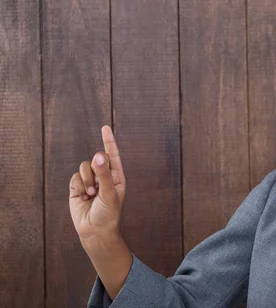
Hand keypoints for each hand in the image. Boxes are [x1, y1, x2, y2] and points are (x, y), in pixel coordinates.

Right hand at [69, 125, 126, 241]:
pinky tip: (83, 198)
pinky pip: (75, 177)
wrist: (95, 231)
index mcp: (117, 176)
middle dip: (95, 170)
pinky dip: (79, 187)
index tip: (105, 127)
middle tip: (97, 187)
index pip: (113, 155)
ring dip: (87, 180)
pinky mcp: (77, 187)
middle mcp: (104, 176)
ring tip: (91, 195)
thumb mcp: (109, 193)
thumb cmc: (108, 213)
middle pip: (96, 159)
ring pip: (84, 166)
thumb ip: (104, 174)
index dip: (109, 141)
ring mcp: (90, 181)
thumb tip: (98, 156)